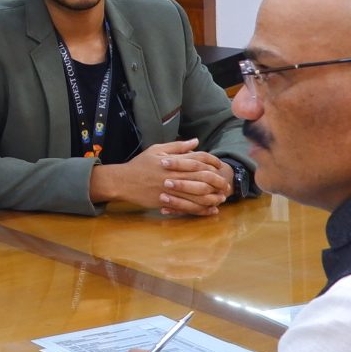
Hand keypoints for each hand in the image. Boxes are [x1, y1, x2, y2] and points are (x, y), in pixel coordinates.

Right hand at [94, 141, 230, 216]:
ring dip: (213, 196)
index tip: (220, 165)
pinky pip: (189, 207)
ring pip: (199, 194)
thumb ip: (177, 146)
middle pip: (203, 177)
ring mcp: (172, 190)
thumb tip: (195, 141)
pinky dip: (202, 209)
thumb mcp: (157, 150)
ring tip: (222, 197)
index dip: (212, 162)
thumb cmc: (140, 165)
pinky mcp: (168, 202)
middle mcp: (175, 175)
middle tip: (226, 184)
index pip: (199, 159)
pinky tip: (210, 209)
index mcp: (173, 161)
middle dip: (218, 181)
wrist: (123, 182)